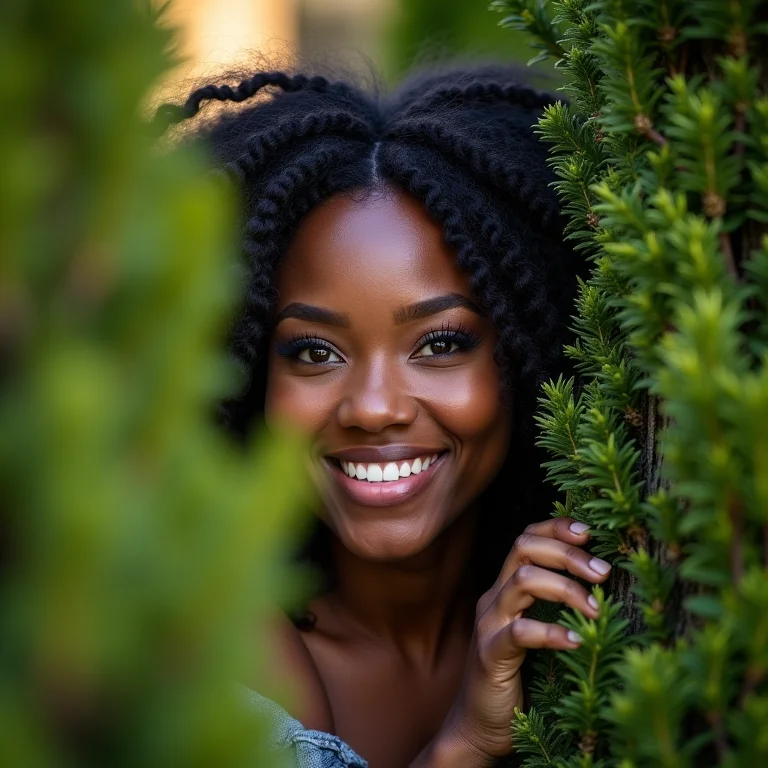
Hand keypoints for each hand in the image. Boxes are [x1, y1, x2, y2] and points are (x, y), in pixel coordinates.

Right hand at [429, 517, 611, 765]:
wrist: (479, 727)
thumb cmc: (516, 679)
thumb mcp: (533, 631)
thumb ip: (551, 605)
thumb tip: (599, 583)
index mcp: (504, 588)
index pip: (526, 538)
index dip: (556, 527)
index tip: (589, 533)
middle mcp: (494, 598)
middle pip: (524, 547)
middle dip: (567, 553)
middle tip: (603, 573)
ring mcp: (489, 624)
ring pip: (523, 580)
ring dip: (566, 588)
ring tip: (594, 610)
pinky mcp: (490, 655)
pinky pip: (521, 632)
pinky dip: (552, 632)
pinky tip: (576, 641)